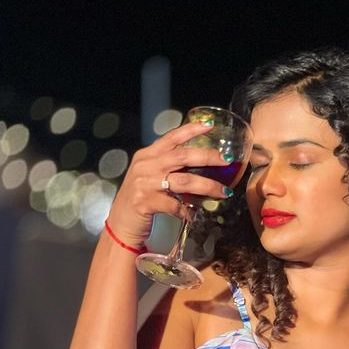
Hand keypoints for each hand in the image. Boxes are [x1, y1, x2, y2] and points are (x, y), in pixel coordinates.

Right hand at [105, 121, 233, 247]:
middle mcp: (146, 166)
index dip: (191, 130)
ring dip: (207, 186)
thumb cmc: (139, 198)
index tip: (210, 125)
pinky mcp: (146, 202)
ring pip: (183, 181)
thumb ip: (166, 166)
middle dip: (208, 156)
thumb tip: (197, 164)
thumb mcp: (149, 176)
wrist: (121, 222)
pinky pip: (174, 205)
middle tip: (227, 159)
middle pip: (182, 156)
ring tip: (224, 192)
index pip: (171, 137)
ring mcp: (145, 184)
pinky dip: (187, 211)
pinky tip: (194, 215)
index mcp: (147, 155)